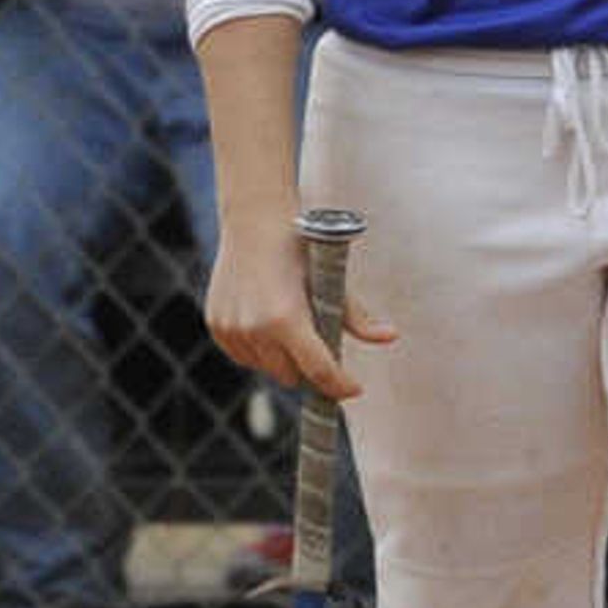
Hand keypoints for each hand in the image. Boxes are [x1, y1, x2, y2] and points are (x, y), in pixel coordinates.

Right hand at [200, 211, 392, 405]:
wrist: (253, 219)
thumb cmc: (297, 246)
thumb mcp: (330, 279)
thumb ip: (357, 317)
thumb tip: (390, 336)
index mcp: (287, 319)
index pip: (319, 371)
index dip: (339, 385)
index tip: (352, 388)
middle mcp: (256, 329)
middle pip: (291, 376)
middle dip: (308, 368)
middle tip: (318, 344)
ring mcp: (232, 329)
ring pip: (267, 368)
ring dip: (281, 359)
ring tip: (289, 326)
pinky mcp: (217, 326)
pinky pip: (243, 357)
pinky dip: (258, 350)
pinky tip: (265, 322)